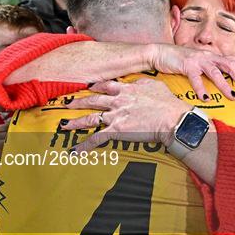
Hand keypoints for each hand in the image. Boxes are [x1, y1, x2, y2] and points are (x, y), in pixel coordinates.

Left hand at [62, 79, 191, 151]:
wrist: (171, 119)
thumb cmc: (166, 102)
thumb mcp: (154, 85)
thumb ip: (141, 83)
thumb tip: (135, 83)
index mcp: (126, 89)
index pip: (105, 86)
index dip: (95, 87)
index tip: (87, 88)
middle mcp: (117, 101)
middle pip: (93, 100)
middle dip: (78, 102)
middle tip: (67, 103)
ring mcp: (116, 116)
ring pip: (90, 118)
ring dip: (76, 122)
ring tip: (64, 125)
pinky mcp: (117, 131)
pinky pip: (97, 138)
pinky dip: (85, 145)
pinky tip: (76, 150)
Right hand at [150, 44, 234, 100]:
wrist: (160, 53)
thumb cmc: (180, 60)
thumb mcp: (199, 63)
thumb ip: (210, 68)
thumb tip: (223, 81)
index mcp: (213, 56)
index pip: (234, 58)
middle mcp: (208, 56)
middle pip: (230, 65)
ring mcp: (198, 60)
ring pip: (216, 72)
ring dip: (226, 85)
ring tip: (233, 97)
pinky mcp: (186, 65)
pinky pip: (195, 78)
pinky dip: (201, 88)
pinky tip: (205, 98)